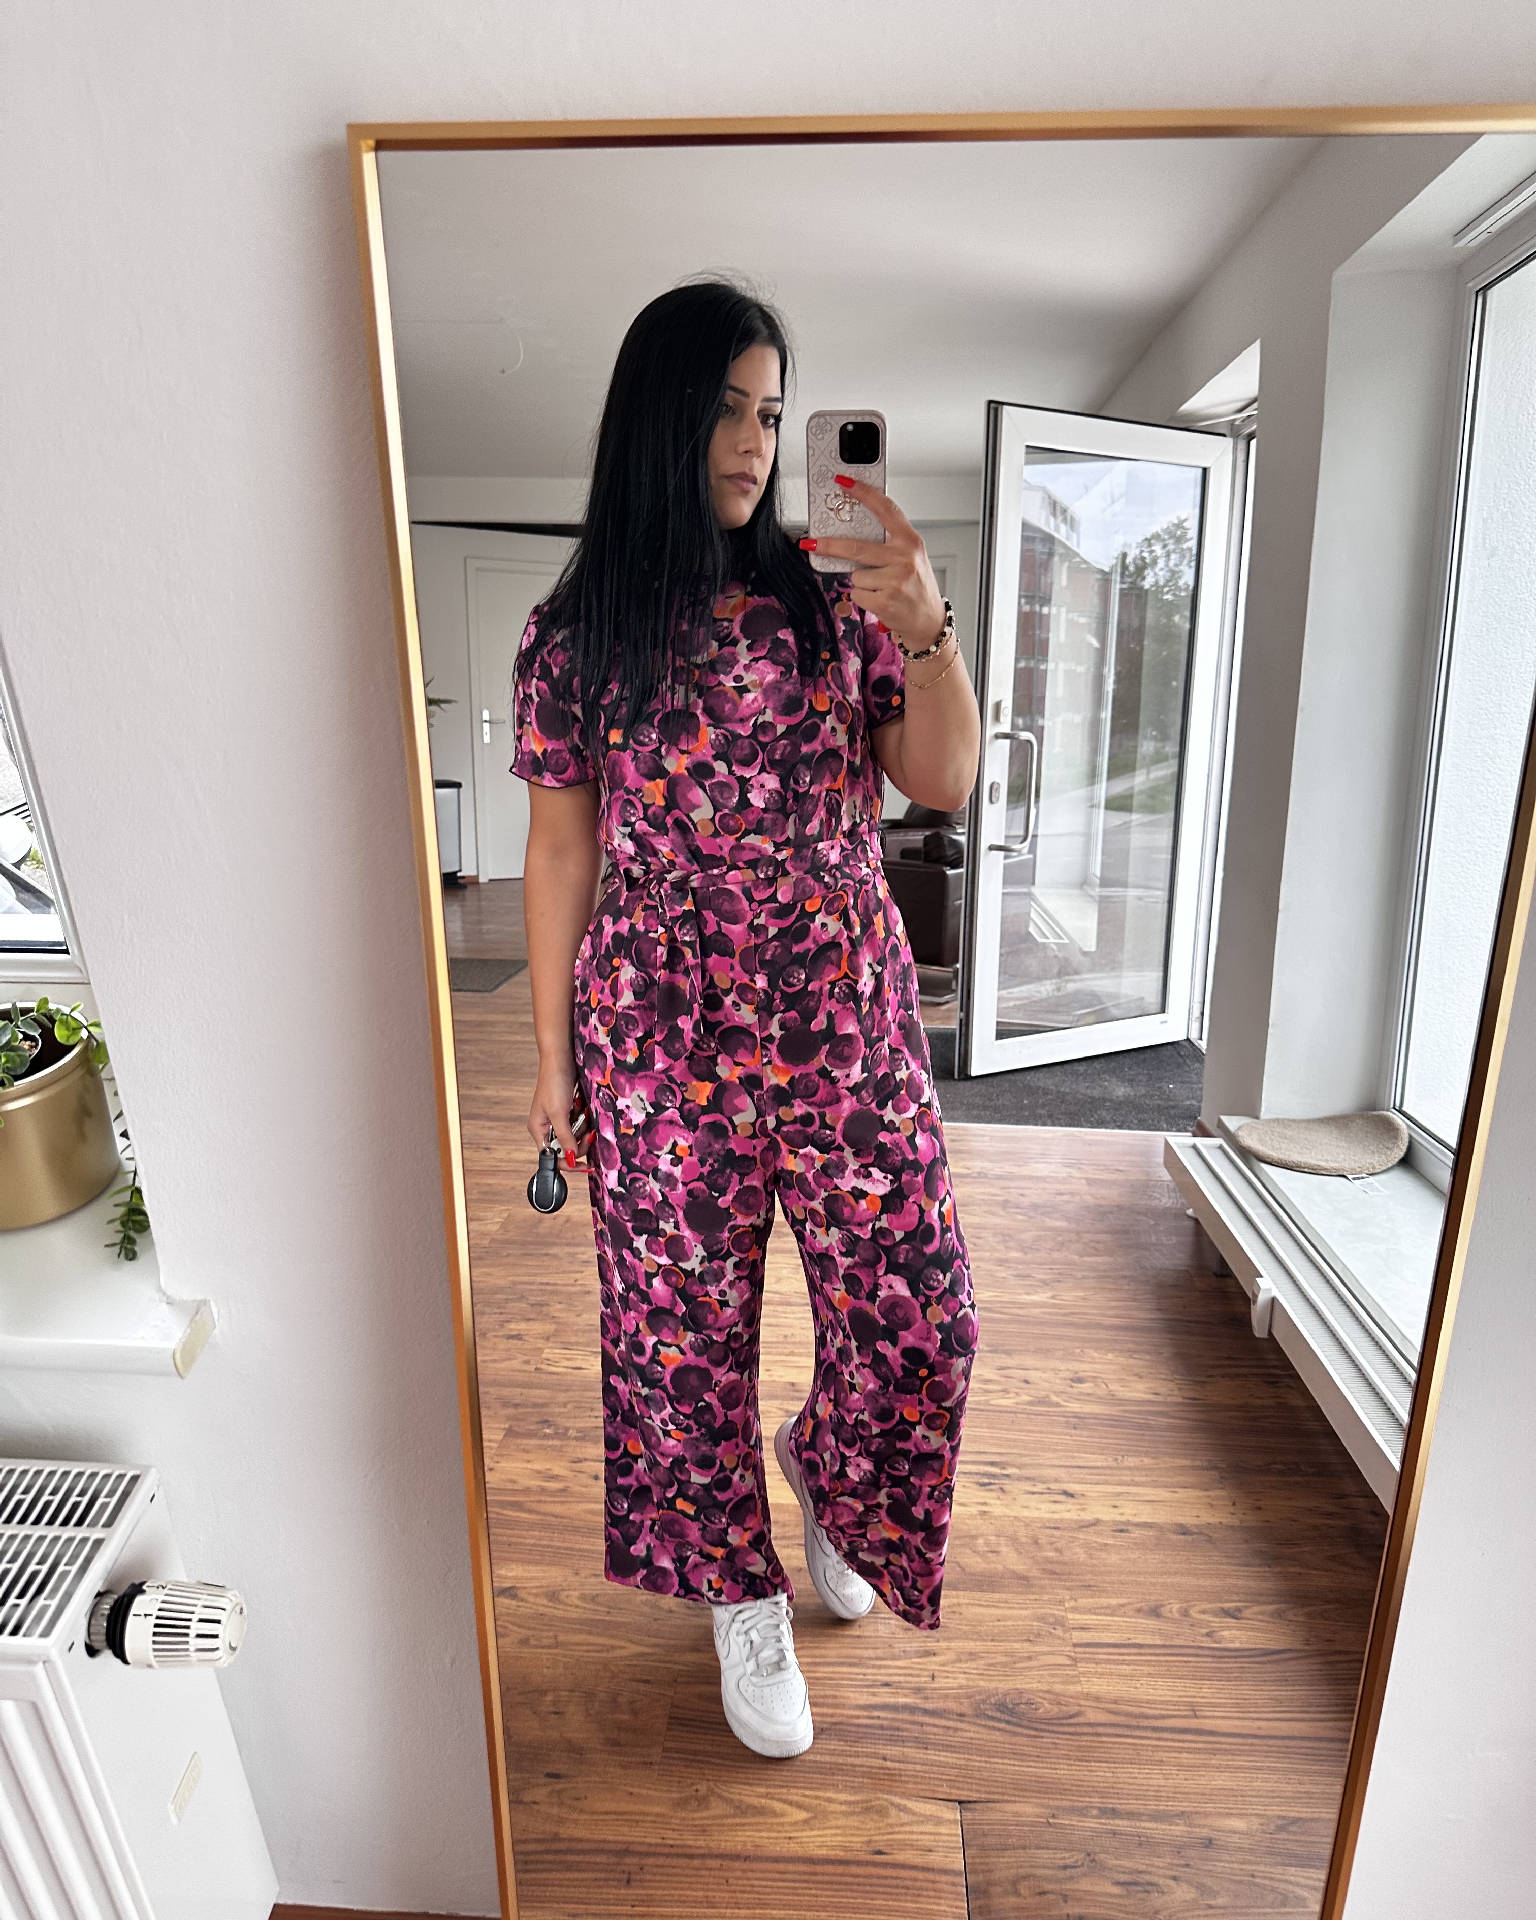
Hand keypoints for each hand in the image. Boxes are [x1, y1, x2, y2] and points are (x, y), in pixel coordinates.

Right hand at [529, 1057, 592, 1171]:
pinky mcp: (568, 1110)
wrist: (561, 1058)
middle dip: (579, 1142)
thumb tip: (570, 1157)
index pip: (552, 1157)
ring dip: (583, 1128)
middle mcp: (547, 1127)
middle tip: (589, 1134)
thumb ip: (565, 1137)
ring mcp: (558, 1118)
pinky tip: (583, 1108)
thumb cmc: (554, 1082)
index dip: (568, 1162)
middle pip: (566, 1147)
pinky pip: (580, 1123)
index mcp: (538, 1130)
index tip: (584, 1166)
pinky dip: (584, 1119)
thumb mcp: (559, 1113)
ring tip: (584, 1114)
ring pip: (575, 1136)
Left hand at [801, 476, 946, 650]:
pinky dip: (863, 598)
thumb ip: (888, 543)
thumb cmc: (917, 586)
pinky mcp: (886, 601)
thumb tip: (850, 533)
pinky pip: (857, 594)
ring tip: (881, 587)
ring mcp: (896, 580)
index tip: (844, 482)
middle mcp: (905, 558)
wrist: (929, 620)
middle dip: (830, 545)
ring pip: (856, 575)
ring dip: (861, 582)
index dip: (863, 493)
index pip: (885, 509)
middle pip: (857, 547)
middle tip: (812, 542)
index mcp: (911, 541)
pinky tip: (880, 599)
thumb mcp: (910, 557)